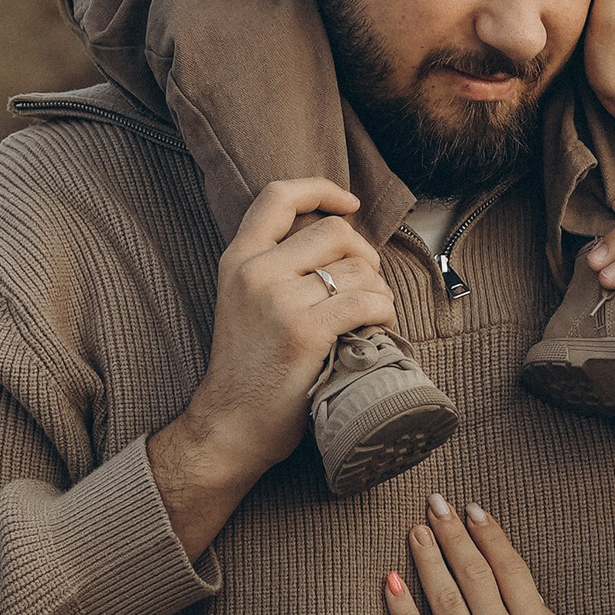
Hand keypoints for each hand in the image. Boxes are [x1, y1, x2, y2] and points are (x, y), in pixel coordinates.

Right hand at [150, 179, 396, 556]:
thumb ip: (276, 266)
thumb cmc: (249, 368)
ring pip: (358, 269)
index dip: (321, 189)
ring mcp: (279, 301)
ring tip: (371, 316)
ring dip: (379, 290)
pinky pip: (366, 301)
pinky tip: (378, 328)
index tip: (349, 203)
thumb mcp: (244, 301)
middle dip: (365, 255)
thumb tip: (341, 241)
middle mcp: (255, 272)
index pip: (278, 196)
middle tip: (368, 286)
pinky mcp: (304, 332)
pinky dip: (384, 312)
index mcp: (238, 259)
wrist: (230, 424)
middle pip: (335, 232)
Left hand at [383, 497, 596, 614]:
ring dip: (428, 559)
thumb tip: (529, 597)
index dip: (491, 536)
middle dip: (453, 534)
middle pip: (473, 575)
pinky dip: (401, 609)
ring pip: (443, 598)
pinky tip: (390, 580)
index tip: (475, 510)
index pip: (510, 570)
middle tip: (436, 503)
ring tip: (415, 530)